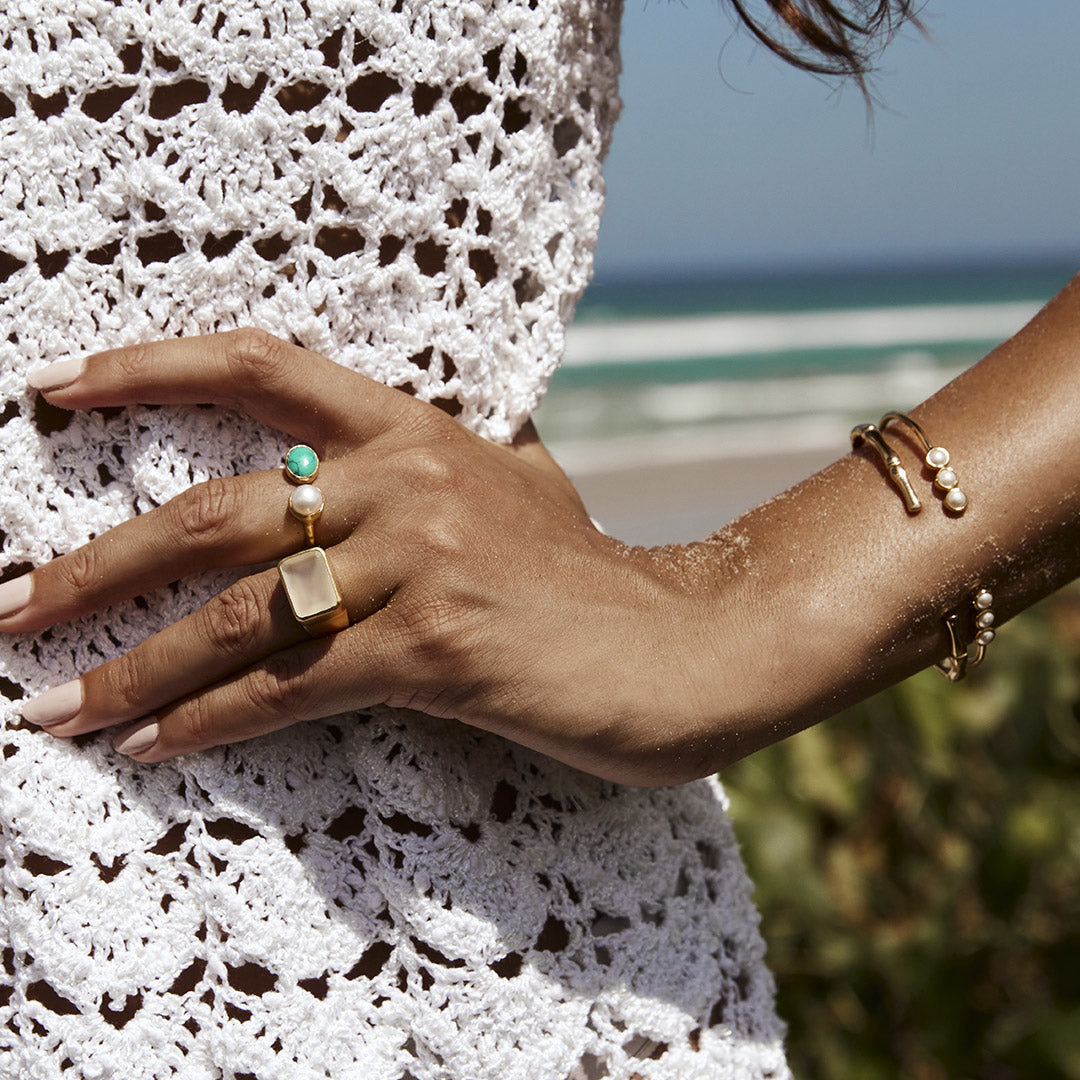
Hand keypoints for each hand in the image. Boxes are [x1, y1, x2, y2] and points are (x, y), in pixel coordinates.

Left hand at [5, 329, 719, 784]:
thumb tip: (351, 472)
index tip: (56, 388)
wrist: (687, 644)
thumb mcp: (513, 492)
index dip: (151, 366)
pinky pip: (292, 685)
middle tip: (10, 609)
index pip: (265, 368)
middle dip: (94, 567)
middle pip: (215, 514)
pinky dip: (211, 722)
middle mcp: (408, 480)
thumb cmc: (591, 582)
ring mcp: (423, 559)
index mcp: (417, 433)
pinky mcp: (438, 645)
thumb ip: (434, 471)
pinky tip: (153, 748)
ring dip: (131, 668)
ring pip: (239, 615)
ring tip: (52, 706)